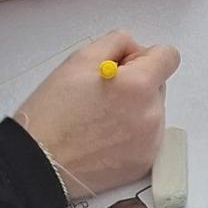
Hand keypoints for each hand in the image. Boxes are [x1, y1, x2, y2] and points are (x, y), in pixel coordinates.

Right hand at [15, 31, 178, 195]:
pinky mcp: (144, 162)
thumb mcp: (79, 60)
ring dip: (133, 110)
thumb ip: (116, 43)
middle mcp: (151, 114)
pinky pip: (146, 137)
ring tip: (98, 120)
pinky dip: (131, 134)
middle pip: (158, 86)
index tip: (127, 66)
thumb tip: (134, 48)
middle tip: (101, 95)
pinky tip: (103, 138)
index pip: (169, 57)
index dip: (145, 56)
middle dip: (136, 85)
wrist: (39, 164)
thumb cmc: (52, 115)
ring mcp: (149, 142)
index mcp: (138, 85)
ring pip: (151, 112)